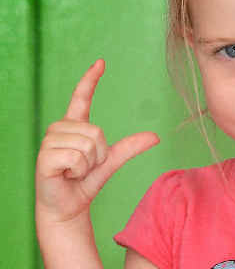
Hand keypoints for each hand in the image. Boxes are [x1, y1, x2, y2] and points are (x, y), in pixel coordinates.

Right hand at [35, 60, 159, 224]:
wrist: (69, 206)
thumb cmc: (85, 182)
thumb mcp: (111, 161)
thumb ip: (130, 147)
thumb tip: (156, 136)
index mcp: (75, 126)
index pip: (81, 98)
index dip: (90, 80)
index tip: (101, 62)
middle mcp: (59, 129)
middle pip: (96, 132)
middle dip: (98, 154)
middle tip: (84, 166)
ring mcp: (49, 142)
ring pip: (88, 145)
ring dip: (88, 164)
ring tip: (74, 171)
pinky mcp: (44, 157)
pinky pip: (76, 157)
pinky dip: (79, 170)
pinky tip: (67, 175)